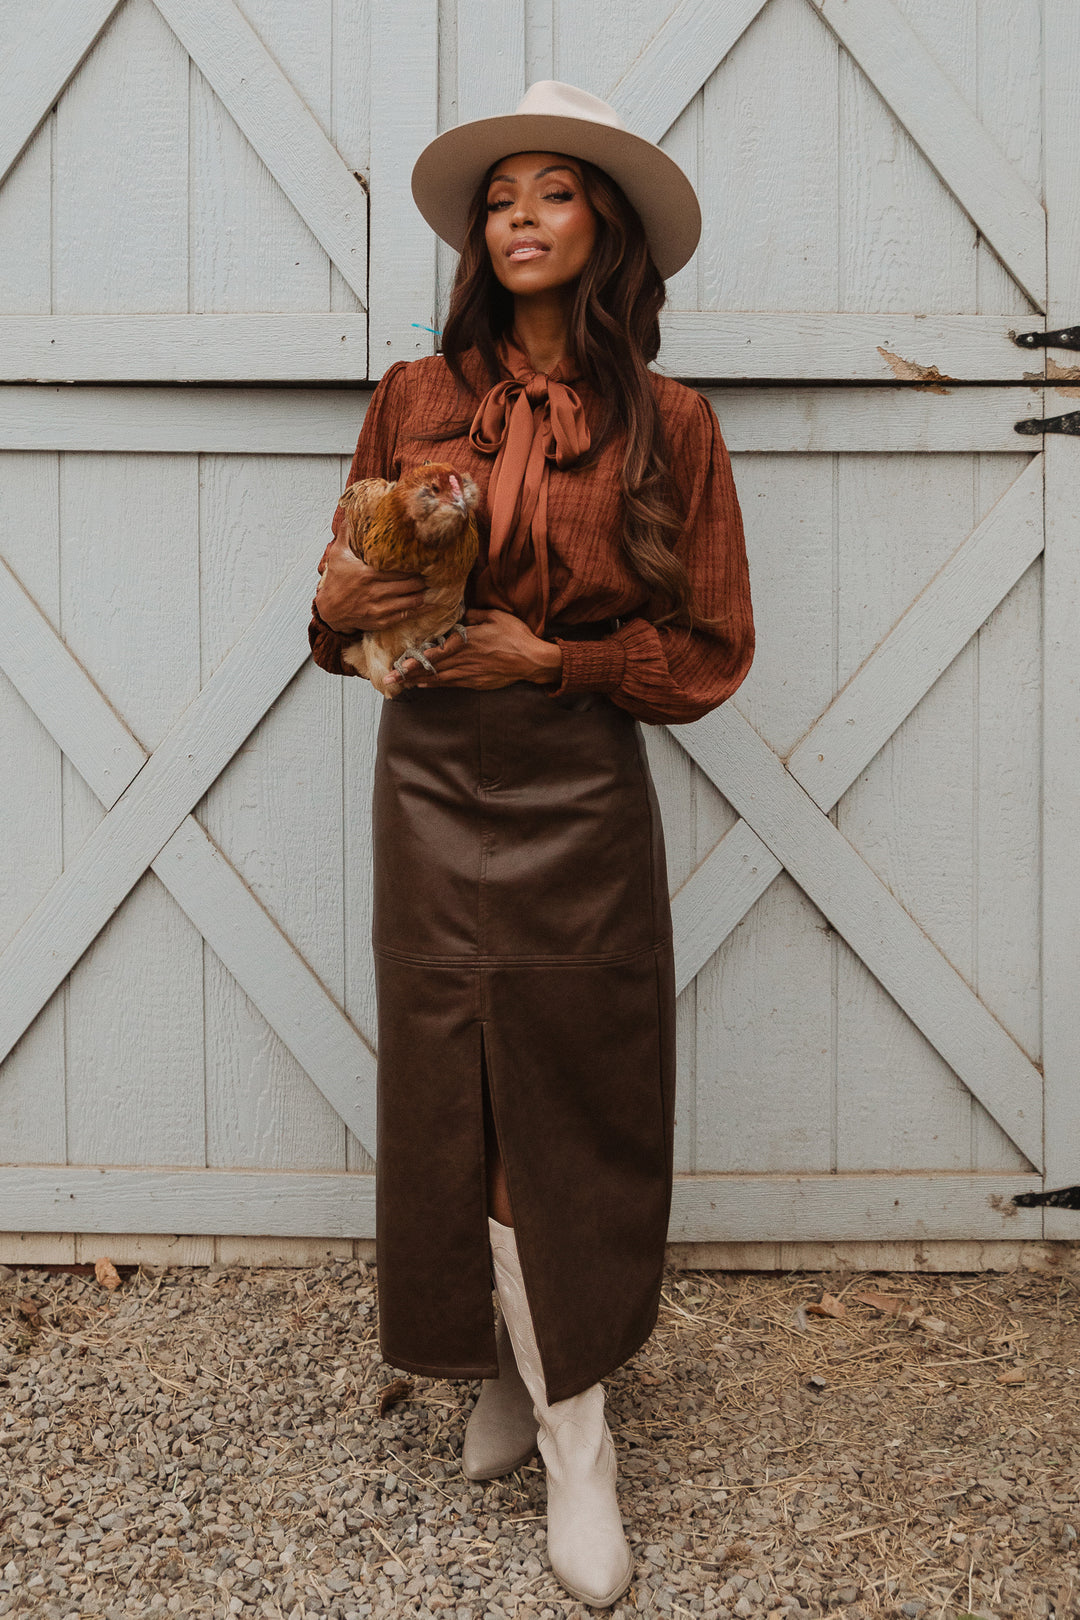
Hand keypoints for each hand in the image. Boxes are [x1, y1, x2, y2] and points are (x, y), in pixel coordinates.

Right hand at [315, 529, 425, 633]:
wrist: (328, 611)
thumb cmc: (335, 582)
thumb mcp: (337, 555)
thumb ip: (346, 533)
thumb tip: (349, 512)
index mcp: (368, 575)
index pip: (400, 569)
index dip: (415, 566)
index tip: (425, 560)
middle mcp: (376, 593)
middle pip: (411, 585)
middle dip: (423, 579)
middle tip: (432, 572)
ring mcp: (380, 609)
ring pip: (412, 601)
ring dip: (424, 593)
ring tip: (431, 585)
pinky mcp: (382, 621)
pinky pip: (407, 616)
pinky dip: (421, 610)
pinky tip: (430, 604)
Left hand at [386, 607, 562, 692]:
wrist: (532, 660)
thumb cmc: (516, 636)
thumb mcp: (496, 616)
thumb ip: (475, 615)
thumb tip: (460, 615)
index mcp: (467, 641)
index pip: (435, 653)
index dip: (416, 660)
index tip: (399, 663)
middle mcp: (464, 659)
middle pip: (431, 669)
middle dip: (407, 675)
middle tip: (388, 680)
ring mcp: (469, 673)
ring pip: (438, 679)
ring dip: (417, 682)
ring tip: (398, 685)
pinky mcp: (475, 682)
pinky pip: (450, 684)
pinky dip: (434, 685)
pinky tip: (422, 685)